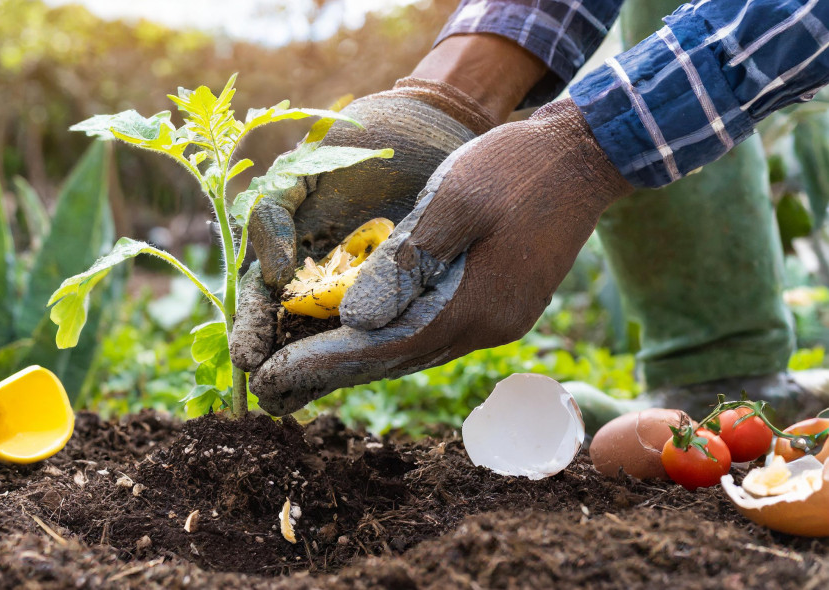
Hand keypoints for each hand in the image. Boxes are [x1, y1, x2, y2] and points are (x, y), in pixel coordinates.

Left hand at [248, 99, 633, 414]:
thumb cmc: (516, 167)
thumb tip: (356, 321)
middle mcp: (487, 326)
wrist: (585, 156)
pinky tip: (361, 339)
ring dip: (358, 364)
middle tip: (273, 391)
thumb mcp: (455, 200)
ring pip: (414, 352)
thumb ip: (407, 261)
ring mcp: (499, 320)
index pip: (384, 347)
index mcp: (476, 306)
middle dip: (331, 375)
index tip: (271, 374)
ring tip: (302, 374)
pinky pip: (433, 334)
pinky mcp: (502, 306)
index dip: (325, 361)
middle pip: (396, 361)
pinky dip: (390, 341)